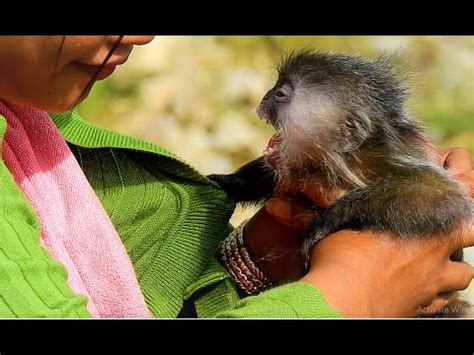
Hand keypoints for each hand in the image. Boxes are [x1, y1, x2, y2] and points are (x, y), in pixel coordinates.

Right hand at [245, 146, 473, 315]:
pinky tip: (422, 287)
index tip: (455, 158)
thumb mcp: (336, 218)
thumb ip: (324, 201)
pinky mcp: (422, 305)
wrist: (343, 299)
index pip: (462, 185)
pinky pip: (444, 300)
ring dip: (453, 263)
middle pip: (471, 231)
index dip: (462, 169)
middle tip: (448, 219)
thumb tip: (283, 199)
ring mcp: (432, 281)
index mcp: (422, 217)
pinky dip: (438, 292)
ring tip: (435, 258)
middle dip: (464, 223)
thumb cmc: (341, 255)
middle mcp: (435, 248)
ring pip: (462, 272)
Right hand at [300, 228, 473, 316]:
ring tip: (427, 273)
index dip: (464, 227)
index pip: (468, 229)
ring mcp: (425, 295)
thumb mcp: (351, 227)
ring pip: (453, 291)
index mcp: (428, 238)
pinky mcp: (412, 313)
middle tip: (437, 251)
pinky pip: (434, 308)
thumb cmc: (345, 261)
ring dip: (446, 281)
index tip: (454, 222)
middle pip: (466, 269)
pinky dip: (429, 300)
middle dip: (455, 259)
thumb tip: (354, 208)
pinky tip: (413, 292)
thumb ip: (364, 219)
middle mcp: (433, 269)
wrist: (340, 300)